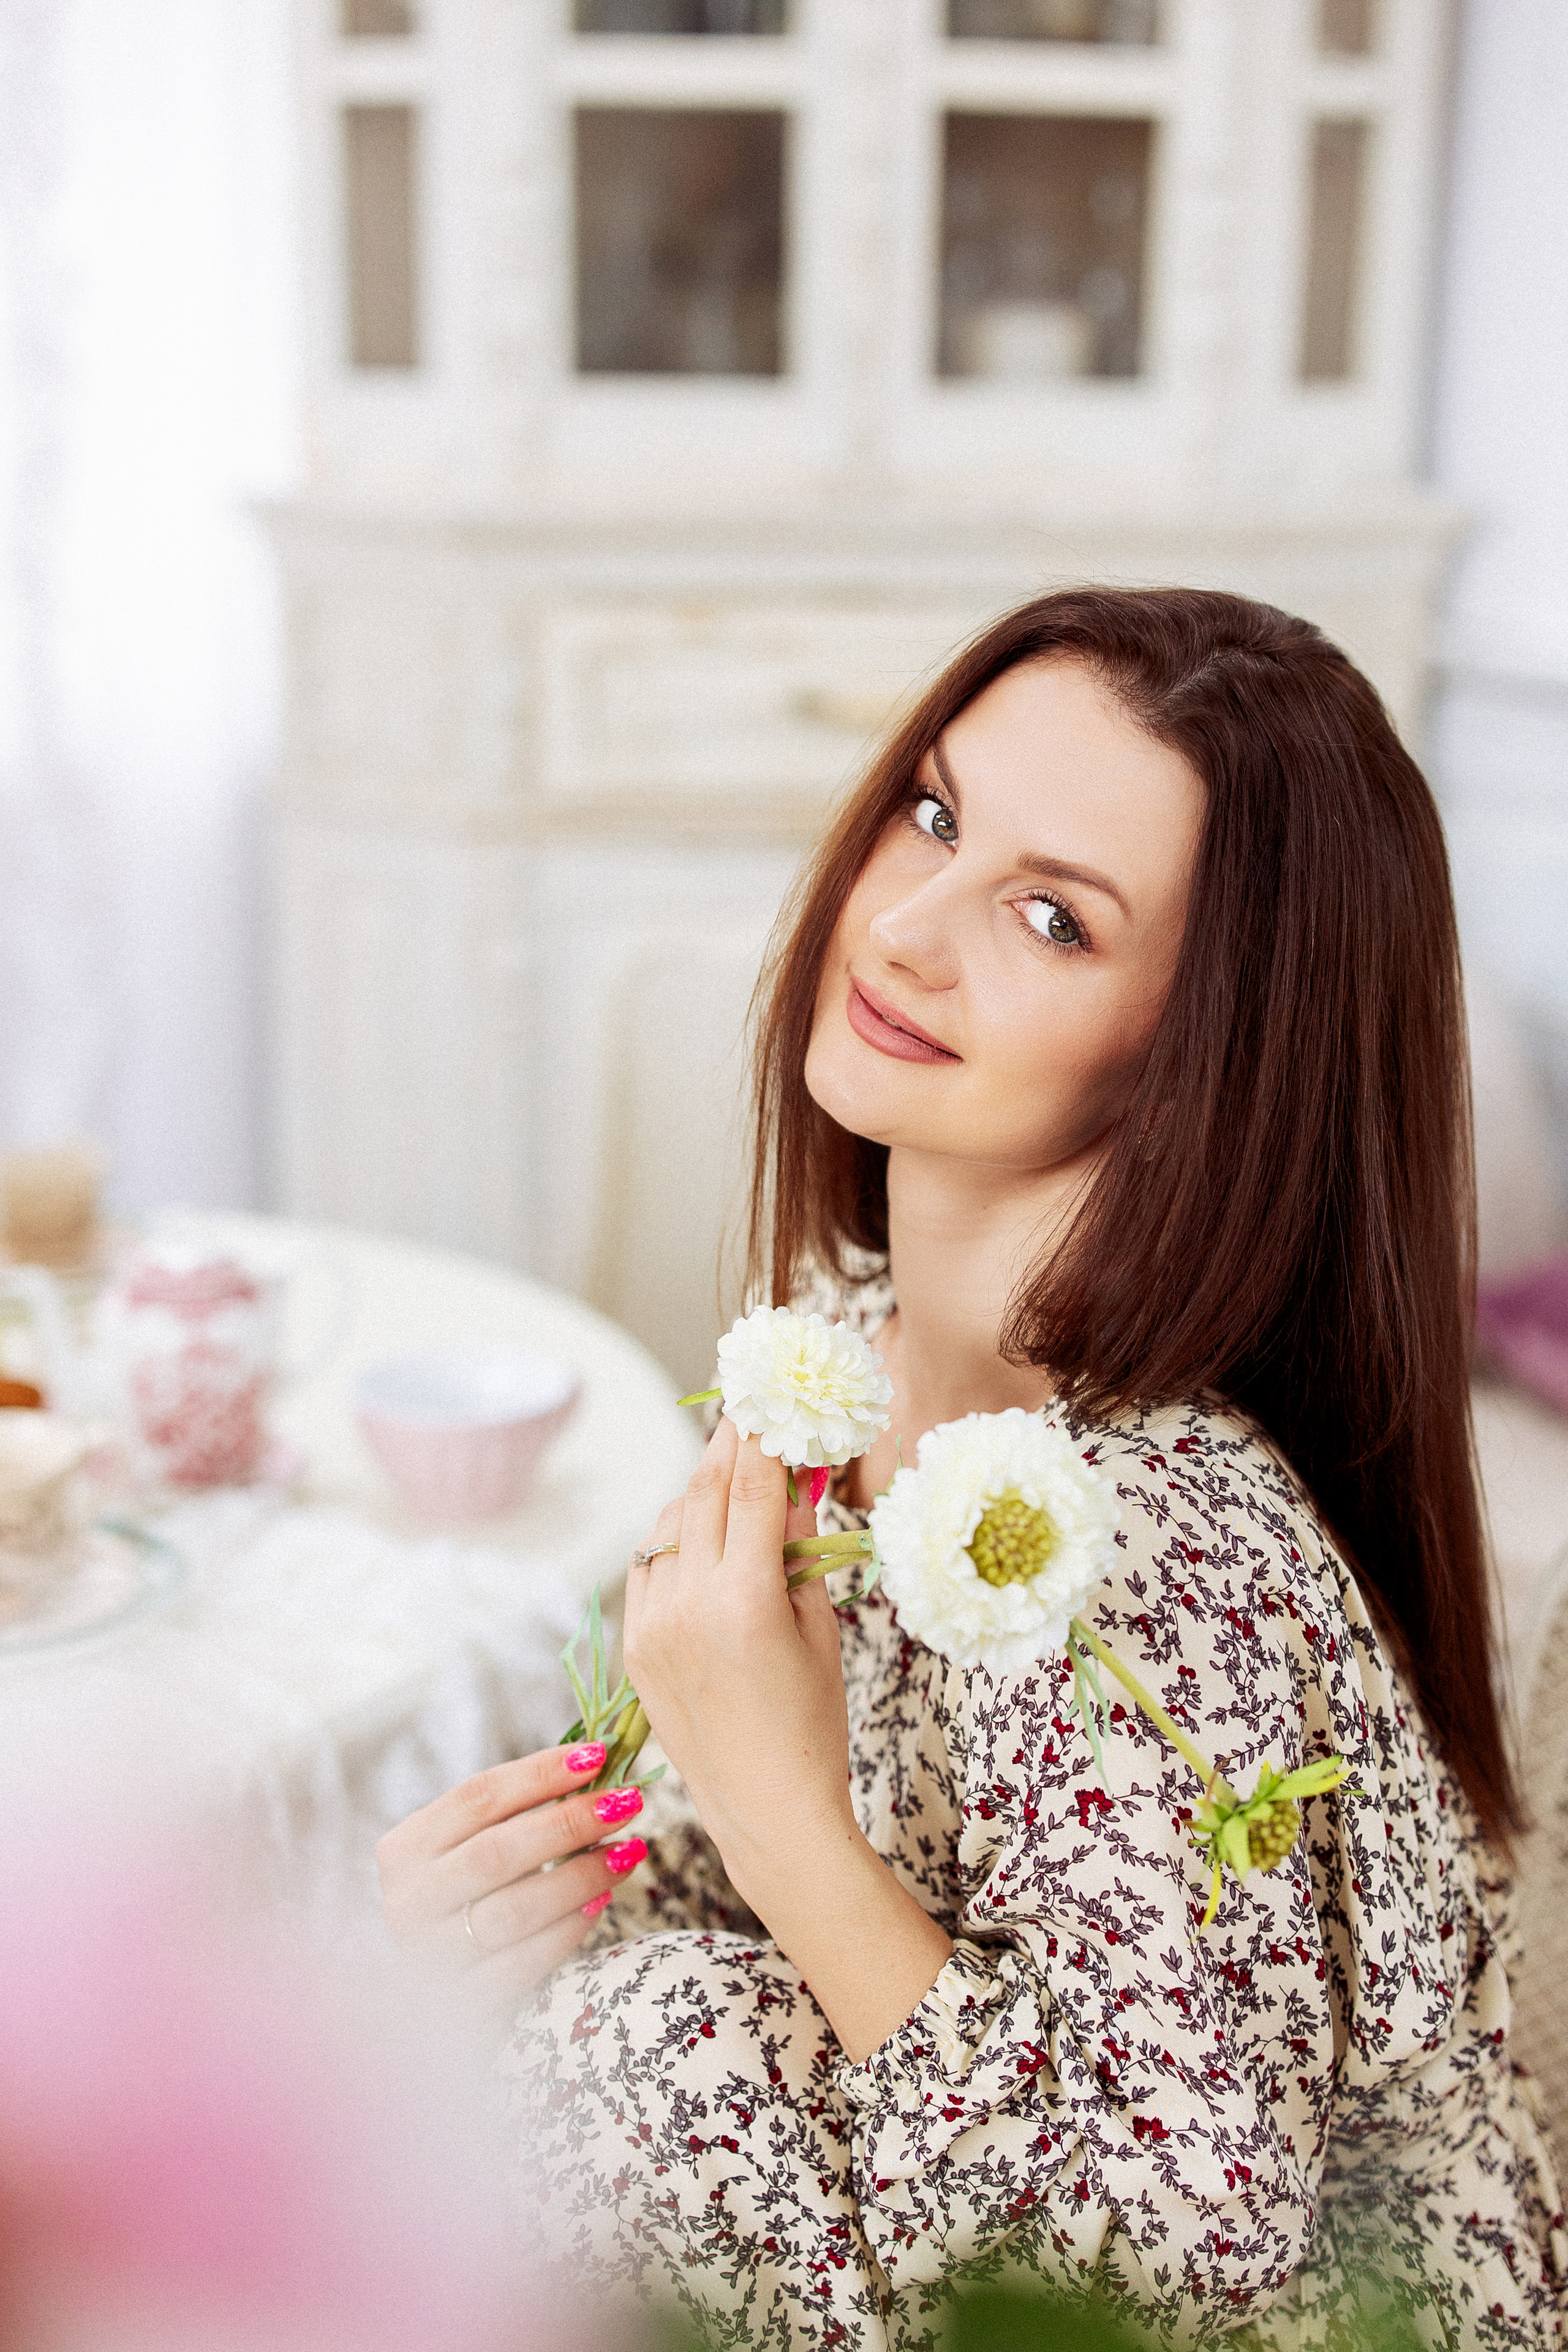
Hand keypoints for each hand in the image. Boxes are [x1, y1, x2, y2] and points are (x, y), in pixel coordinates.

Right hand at [376, 1743, 647, 2019]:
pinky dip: (567, 1929)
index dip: (539, 1774)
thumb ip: (517, 1813)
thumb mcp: (469, 1851)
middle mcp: (407, 1901)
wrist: (433, 1997)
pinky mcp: (461, 2002)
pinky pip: (524, 1962)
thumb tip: (595, 1763)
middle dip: (569, 1823)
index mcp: (406, 1848)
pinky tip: (600, 1903)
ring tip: (628, 1852)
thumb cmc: (466, 1901)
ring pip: (514, 1910)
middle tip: (626, 1802)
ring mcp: (430, 1955)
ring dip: (580, 1877)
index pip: (477, 1797)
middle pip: (497, 1852)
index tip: (597, 1755)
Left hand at [624, 1418, 850, 1895]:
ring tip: (731, 1482)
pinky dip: (672, 1541)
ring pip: (668, 1524)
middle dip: (726, 1448)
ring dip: (698, 1493)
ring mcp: (651, 1627)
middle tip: (745, 1413)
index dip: (760, 1436)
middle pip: (702, 1493)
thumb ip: (799, 1548)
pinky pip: (647, 1566)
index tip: (766, 1398)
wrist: (766, 1812)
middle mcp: (687, 1607)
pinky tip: (700, 1538)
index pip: (750, 1489)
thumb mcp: (820, 1629)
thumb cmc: (814, 1724)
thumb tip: (793, 1478)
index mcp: (744, 1601)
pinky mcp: (633, 1648)